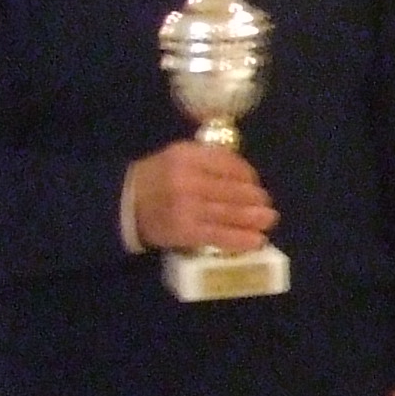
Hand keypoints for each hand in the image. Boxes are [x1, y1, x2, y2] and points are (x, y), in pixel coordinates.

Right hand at [126, 141, 278, 253]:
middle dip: (256, 199)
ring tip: (269, 220)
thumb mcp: (178, 156)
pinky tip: (257, 240)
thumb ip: (209, 159)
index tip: (255, 183)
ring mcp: (188, 207)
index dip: (249, 175)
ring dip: (255, 218)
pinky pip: (220, 235)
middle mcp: (189, 179)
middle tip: (267, 205)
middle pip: (234, 190)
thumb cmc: (157, 178)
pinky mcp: (186, 231)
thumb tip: (246, 174)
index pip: (230, 164)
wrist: (125, 204)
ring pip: (231, 213)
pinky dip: (242, 239)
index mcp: (188, 155)